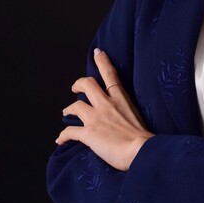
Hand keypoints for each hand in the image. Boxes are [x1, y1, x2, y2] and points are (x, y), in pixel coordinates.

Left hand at [55, 48, 153, 170]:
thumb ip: (126, 111)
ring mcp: (96, 117)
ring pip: (75, 106)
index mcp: (121, 98)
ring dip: (68, 109)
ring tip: (66, 112)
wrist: (141, 150)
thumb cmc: (143, 135)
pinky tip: (60, 140)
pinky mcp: (88, 133)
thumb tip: (122, 117)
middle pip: (88, 84)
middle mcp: (107, 104)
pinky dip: (63, 136)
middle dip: (79, 84)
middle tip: (75, 87)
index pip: (110, 74)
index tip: (97, 52)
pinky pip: (69, 131)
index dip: (102, 61)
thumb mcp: (136, 115)